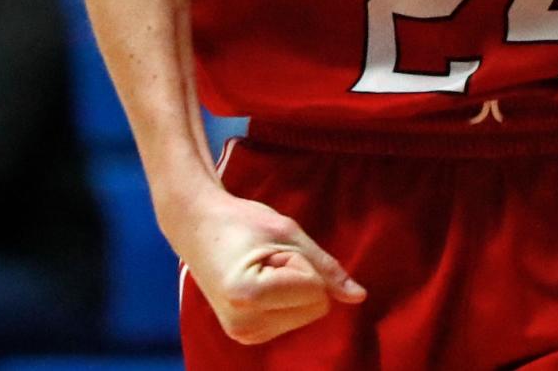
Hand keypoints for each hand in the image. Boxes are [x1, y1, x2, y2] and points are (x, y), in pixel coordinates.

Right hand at [168, 184, 365, 344]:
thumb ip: (325, 267)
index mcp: (250, 296)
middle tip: (267, 257)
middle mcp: (245, 326)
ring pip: (308, 316)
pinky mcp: (246, 337)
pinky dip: (285, 298)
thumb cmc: (243, 221)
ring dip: (293, 287)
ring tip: (261, 267)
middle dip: (301, 276)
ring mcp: (243, 336)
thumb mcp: (289, 232)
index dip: (301, 260)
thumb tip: (359, 297)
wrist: (197, 226)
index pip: (316, 291)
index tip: (269, 248)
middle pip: (316, 308)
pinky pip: (293, 319)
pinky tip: (258, 282)